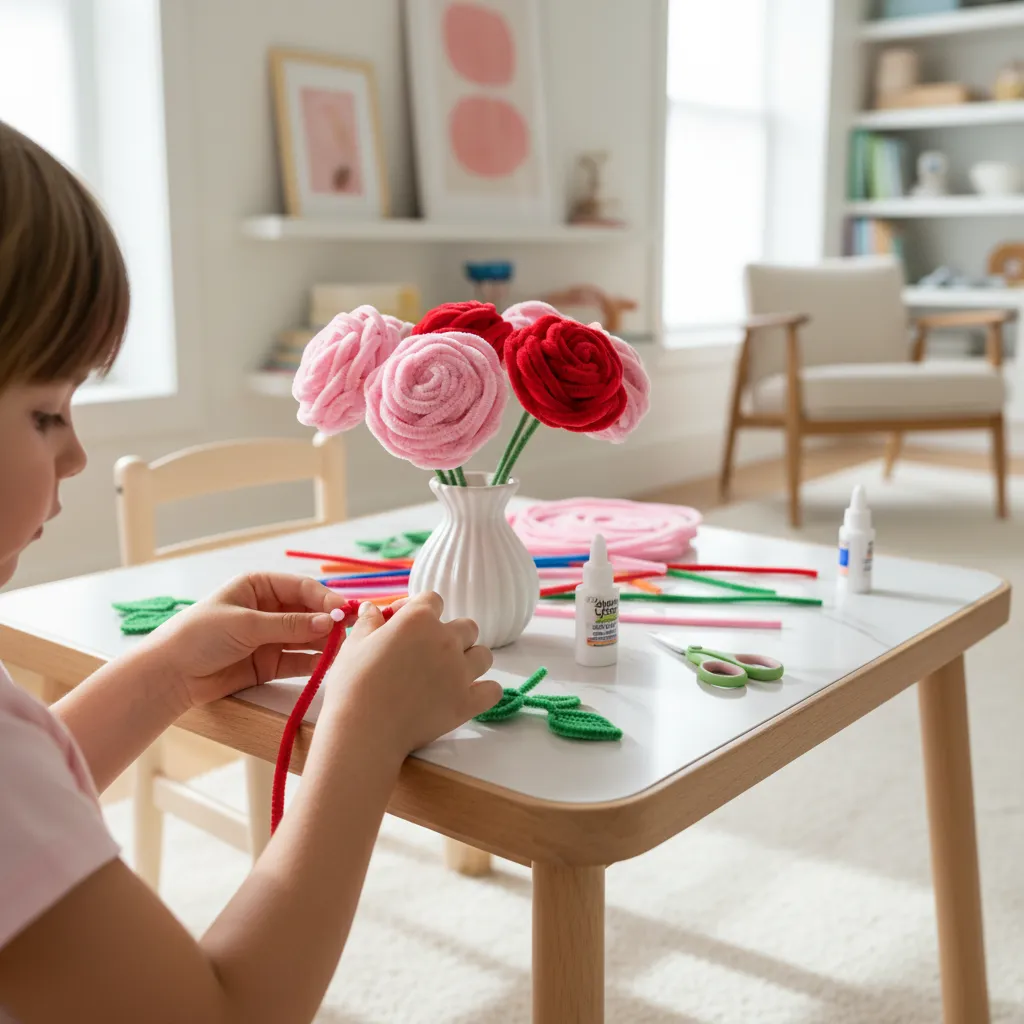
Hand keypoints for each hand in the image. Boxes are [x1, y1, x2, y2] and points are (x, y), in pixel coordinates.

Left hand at [145, 572, 355, 710]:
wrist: (171, 676)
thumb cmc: (199, 636)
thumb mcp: (246, 624)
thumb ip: (290, 625)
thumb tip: (330, 622)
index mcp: (259, 586)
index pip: (302, 588)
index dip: (326, 599)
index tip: (344, 612)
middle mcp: (269, 609)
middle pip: (309, 612)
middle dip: (329, 621)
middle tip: (351, 632)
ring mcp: (270, 637)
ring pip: (308, 637)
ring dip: (325, 643)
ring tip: (343, 650)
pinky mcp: (270, 664)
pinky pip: (299, 661)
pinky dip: (314, 663)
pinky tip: (327, 664)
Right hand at [322, 593, 501, 757]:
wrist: (363, 730)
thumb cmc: (353, 684)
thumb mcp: (354, 645)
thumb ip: (369, 622)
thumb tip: (372, 608)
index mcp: (419, 620)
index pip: (433, 600)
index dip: (419, 609)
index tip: (404, 625)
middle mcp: (446, 640)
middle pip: (466, 626)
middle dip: (451, 635)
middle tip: (428, 654)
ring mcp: (460, 671)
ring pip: (484, 655)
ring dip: (470, 660)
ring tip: (450, 674)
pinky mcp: (467, 702)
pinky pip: (493, 690)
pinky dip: (484, 691)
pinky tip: (468, 695)